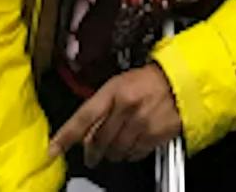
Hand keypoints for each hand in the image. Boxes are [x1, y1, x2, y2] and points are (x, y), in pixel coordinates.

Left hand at [48, 64, 183, 161]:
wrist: (182, 81)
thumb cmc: (150, 80)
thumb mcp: (119, 84)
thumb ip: (101, 106)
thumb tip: (85, 132)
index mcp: (115, 91)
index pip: (83, 117)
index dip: (66, 136)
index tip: (53, 149)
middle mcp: (127, 107)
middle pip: (99, 140)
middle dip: (92, 152)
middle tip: (91, 156)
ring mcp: (143, 122)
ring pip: (116, 150)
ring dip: (112, 153)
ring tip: (115, 147)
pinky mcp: (157, 134)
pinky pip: (136, 153)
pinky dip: (131, 154)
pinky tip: (133, 145)